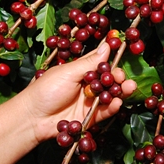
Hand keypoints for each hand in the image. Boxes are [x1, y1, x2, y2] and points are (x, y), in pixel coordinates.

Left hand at [22, 42, 136, 145]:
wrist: (34, 117)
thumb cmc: (46, 90)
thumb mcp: (68, 72)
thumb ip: (90, 63)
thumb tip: (107, 46)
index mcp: (80, 70)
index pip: (100, 62)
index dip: (111, 59)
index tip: (122, 53)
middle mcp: (87, 85)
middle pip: (108, 80)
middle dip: (118, 77)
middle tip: (122, 77)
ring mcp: (89, 101)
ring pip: (110, 95)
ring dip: (121, 91)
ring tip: (129, 87)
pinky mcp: (90, 116)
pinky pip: (105, 111)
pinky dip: (113, 106)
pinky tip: (117, 102)